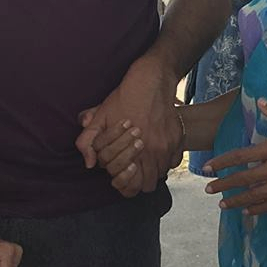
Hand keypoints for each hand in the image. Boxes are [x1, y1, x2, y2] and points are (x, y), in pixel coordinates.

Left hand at [77, 57, 175, 192]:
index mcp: (135, 150)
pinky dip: (165, 160)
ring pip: (162, 173)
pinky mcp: (179, 139)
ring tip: (143, 157)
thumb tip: (88, 163)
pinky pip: (174, 161)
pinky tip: (156, 149)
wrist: (152, 79)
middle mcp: (155, 152)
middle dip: (138, 179)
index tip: (121, 171)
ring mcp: (169, 146)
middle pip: (148, 185)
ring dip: (152, 169)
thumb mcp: (100, 117)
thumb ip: (87, 142)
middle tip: (132, 166)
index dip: (125, 183)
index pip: (133, 187)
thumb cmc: (124, 98)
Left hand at [203, 102, 266, 214]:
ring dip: (236, 201)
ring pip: (254, 196)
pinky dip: (258, 209)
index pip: (242, 156)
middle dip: (224, 185)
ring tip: (222, 205)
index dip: (223, 162)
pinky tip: (248, 212)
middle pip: (243, 179)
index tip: (208, 166)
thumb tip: (260, 101)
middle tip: (208, 189)